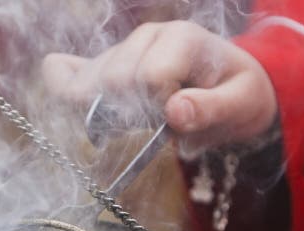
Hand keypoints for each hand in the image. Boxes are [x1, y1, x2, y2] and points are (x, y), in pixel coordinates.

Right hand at [42, 20, 277, 151]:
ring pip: (89, 85)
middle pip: (113, 79)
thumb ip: (210, 109)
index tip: (176, 118)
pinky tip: (66, 91)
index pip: (148, 77)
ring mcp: (123, 49)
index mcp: (182, 38)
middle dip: (132, 112)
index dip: (159, 107)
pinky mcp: (105, 65)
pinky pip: (66, 74)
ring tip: (136, 117)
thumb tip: (174, 112)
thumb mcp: (239, 106)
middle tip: (155, 122)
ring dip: (106, 112)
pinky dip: (64, 89)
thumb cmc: (238, 96)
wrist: (231, 86)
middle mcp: (148, 36)